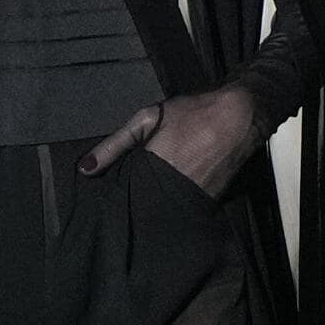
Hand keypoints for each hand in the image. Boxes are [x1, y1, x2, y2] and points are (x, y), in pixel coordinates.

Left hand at [76, 83, 263, 200]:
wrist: (241, 116)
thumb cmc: (191, 113)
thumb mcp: (147, 119)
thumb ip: (114, 145)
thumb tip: (84, 170)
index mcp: (153, 170)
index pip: (123, 198)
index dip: (113, 201)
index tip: (102, 204)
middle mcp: (171, 190)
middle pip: (142, 208)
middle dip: (131, 207)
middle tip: (120, 207)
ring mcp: (191, 198)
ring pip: (162, 211)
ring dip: (152, 208)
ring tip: (143, 202)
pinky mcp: (208, 202)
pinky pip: (182, 208)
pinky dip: (172, 204)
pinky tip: (165, 198)